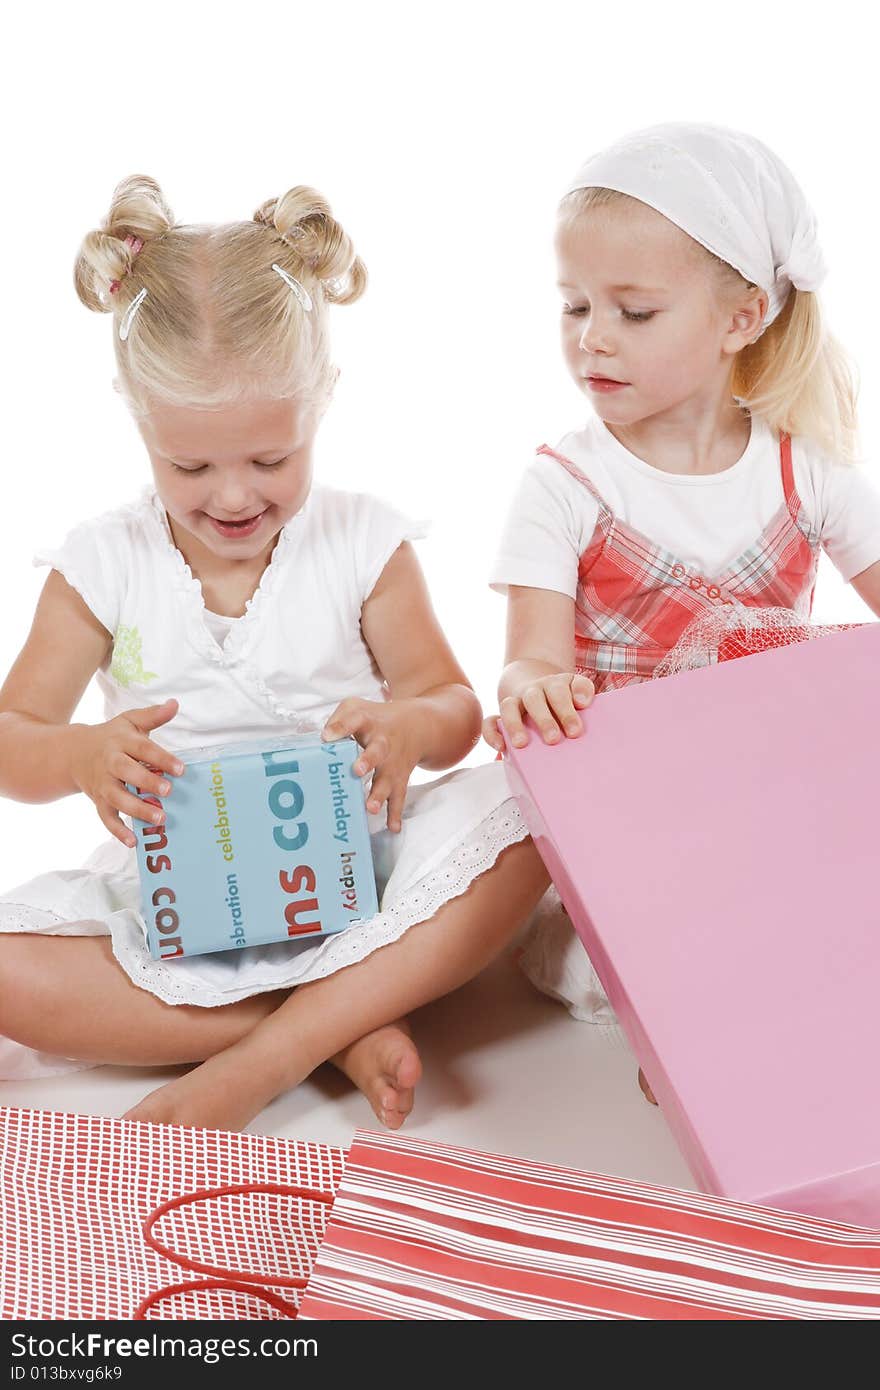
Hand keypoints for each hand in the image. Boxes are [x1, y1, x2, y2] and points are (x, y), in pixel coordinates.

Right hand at [68, 698, 184, 847]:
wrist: (74, 753)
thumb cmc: (111, 737)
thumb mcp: (130, 722)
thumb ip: (153, 715)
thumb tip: (175, 704)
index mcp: (121, 742)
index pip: (143, 749)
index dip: (162, 758)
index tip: (181, 769)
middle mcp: (110, 763)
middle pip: (127, 772)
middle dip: (147, 782)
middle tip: (168, 791)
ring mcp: (103, 784)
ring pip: (117, 798)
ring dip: (137, 810)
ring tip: (159, 819)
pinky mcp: (98, 800)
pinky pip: (106, 818)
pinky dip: (117, 831)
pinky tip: (133, 842)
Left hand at [321, 697, 424, 832]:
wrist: (416, 726)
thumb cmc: (376, 719)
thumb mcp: (355, 708)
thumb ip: (336, 720)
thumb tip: (320, 741)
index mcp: (368, 722)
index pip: (354, 720)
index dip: (340, 727)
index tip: (327, 737)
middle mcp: (382, 743)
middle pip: (376, 751)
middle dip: (367, 761)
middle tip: (357, 771)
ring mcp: (392, 763)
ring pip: (387, 779)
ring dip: (379, 794)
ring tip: (370, 807)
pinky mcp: (399, 779)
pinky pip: (398, 796)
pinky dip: (396, 813)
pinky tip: (392, 827)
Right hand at [481, 673, 594, 750]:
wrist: (540, 687)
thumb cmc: (565, 698)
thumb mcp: (576, 689)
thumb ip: (583, 691)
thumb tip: (582, 701)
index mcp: (556, 684)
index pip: (561, 691)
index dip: (567, 710)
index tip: (576, 730)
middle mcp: (534, 690)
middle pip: (535, 699)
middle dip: (544, 719)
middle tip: (553, 739)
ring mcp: (516, 701)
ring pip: (509, 706)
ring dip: (514, 724)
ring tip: (521, 744)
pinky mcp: (501, 714)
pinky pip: (490, 721)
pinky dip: (492, 733)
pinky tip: (501, 747)